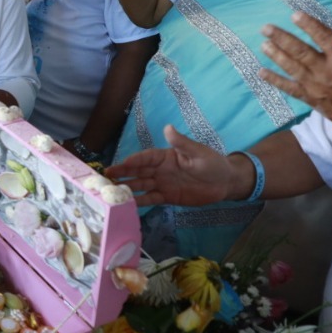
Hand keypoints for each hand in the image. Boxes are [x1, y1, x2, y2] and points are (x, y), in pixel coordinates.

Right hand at [105, 124, 237, 206]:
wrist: (226, 183)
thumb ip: (181, 143)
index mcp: (166, 156)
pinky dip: (139, 202)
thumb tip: (167, 128)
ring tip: (111, 191)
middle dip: (123, 173)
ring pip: (141, 185)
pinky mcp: (167, 197)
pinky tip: (127, 204)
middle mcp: (161, 170)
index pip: (146, 158)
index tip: (122, 164)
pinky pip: (150, 199)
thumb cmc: (213, 163)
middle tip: (106, 176)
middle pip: (138, 171)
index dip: (135, 161)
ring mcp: (162, 184)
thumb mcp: (198, 152)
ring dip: (127, 188)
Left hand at [258, 12, 331, 129]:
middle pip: (300, 51)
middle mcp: (327, 71)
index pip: (323, 36)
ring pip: (292, 68)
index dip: (308, 24)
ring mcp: (317, 86)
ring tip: (263, 44)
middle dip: (282, 38)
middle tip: (266, 28)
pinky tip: (262, 73)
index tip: (294, 15)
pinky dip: (276, 81)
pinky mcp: (313, 100)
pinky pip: (290, 89)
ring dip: (276, 55)